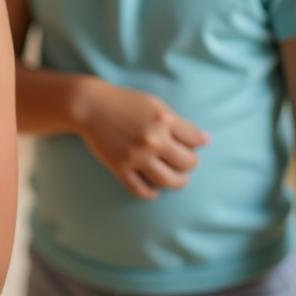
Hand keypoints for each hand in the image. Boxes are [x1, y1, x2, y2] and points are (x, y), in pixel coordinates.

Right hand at [74, 79, 207, 198]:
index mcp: (164, 119)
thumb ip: (178, 122)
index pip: (195, 141)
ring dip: (176, 182)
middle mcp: (153, 139)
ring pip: (169, 181)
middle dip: (187, 165)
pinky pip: (141, 190)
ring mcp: (136, 155)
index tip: (187, 145)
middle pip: (187, 163)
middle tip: (180, 163)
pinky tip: (152, 189)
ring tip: (173, 178)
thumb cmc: (123, 102)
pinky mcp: (120, 167)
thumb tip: (206, 140)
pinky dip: (150, 193)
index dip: (194, 144)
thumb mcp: (153, 104)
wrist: (88, 105)